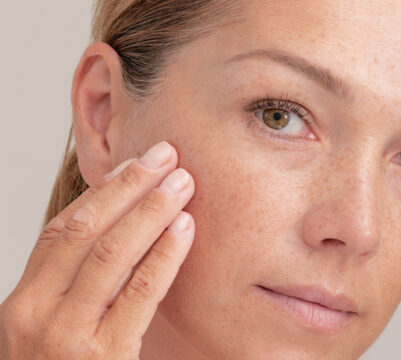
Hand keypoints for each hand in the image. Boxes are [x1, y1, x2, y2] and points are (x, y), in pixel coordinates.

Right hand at [0, 141, 194, 358]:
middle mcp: (35, 314)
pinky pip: (138, 294)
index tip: (136, 164)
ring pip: (110, 254)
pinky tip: (184, 229)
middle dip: (128, 188)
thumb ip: (83, 288)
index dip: (103, 193)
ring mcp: (65, 338)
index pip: (63, 230)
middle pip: (85, 231)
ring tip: (182, 182)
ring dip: (149, 211)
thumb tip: (126, 232)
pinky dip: (163, 256)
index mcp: (24, 302)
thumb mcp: (60, 330)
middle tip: (165, 156)